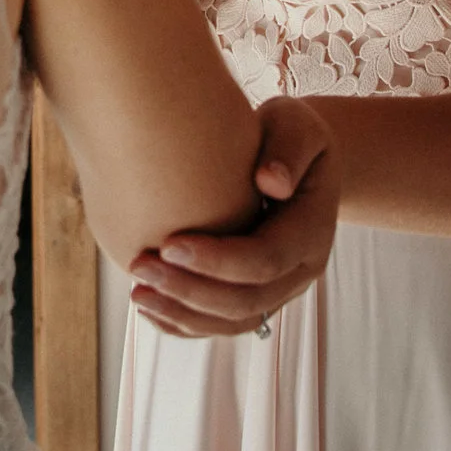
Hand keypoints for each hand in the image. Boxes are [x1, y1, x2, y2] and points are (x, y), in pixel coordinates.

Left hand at [127, 96, 339, 336]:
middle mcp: (300, 271)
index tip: (168, 243)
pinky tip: (149, 306)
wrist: (296, 159)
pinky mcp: (257, 294)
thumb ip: (288, 149)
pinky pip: (223, 323)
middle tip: (140, 266)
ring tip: (138, 293)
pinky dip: (185, 323)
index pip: (266, 260)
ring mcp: (279, 289)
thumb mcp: (296, 126)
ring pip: (234, 322)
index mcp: (312, 232)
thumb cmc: (290, 135)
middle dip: (190, 290)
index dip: (217, 260)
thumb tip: (271, 183)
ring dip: (184, 314)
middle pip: (246, 301)